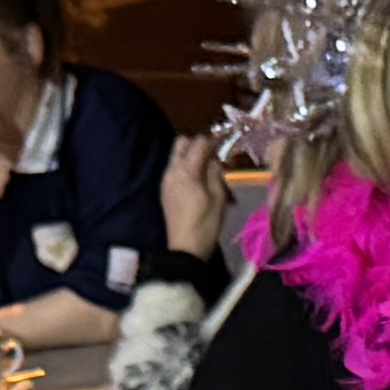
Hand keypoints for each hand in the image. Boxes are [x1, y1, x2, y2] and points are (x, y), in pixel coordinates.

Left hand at [159, 116, 230, 260]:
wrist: (186, 249)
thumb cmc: (206, 224)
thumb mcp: (218, 197)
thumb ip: (216, 172)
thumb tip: (214, 160)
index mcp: (187, 171)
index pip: (199, 142)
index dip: (213, 140)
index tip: (224, 143)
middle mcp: (172, 171)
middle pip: (181, 143)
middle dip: (197, 144)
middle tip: (212, 155)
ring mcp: (166, 181)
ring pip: (176, 156)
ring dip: (190, 156)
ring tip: (206, 170)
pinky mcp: (164, 190)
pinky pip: (174, 169)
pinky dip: (185, 168)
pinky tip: (197, 182)